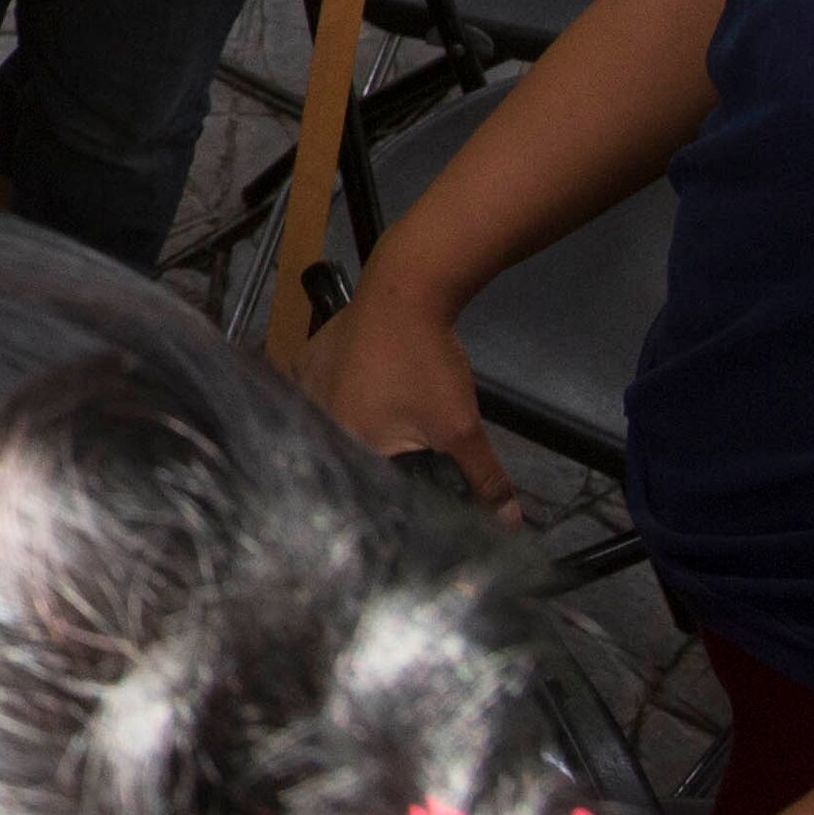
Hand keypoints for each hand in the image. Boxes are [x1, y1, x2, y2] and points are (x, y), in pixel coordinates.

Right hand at [294, 279, 515, 518]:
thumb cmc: (425, 362)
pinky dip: (340, 400)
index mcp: (344, 442)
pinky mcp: (306, 360)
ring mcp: (304, 385)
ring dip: (353, 431)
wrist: (404, 290)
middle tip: (401, 459)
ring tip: (382, 427)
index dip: (388, 493)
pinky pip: (320, 394)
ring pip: (330, 425)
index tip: (409, 494)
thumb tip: (509, 524)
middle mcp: (313, 418)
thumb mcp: (461, 426)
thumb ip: (483, 478)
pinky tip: (361, 395)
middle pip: (343, 455)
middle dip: (371, 462)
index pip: (363, 485)